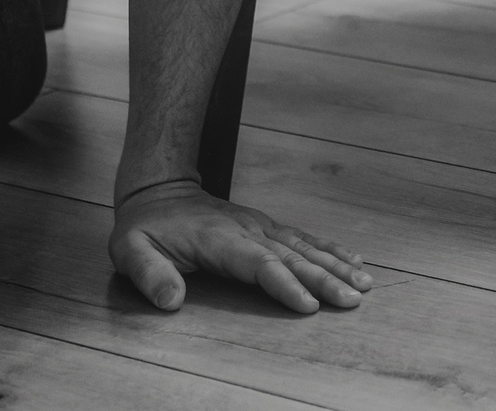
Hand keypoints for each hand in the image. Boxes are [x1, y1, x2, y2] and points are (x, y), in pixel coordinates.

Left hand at [109, 179, 374, 314]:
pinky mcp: (267, 226)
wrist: (159, 190)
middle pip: (292, 257)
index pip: (258, 264)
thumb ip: (149, 275)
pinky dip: (331, 248)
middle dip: (325, 279)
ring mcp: (261, 226)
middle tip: (353, 299)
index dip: (284, 285)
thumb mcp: (130, 251)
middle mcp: (248, 230)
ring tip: (365, 283)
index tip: (309, 305)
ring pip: (305, 246)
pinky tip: (353, 259)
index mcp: (219, 240)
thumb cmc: (145, 227)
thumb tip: (170, 301)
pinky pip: (304, 237)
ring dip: (336, 264)